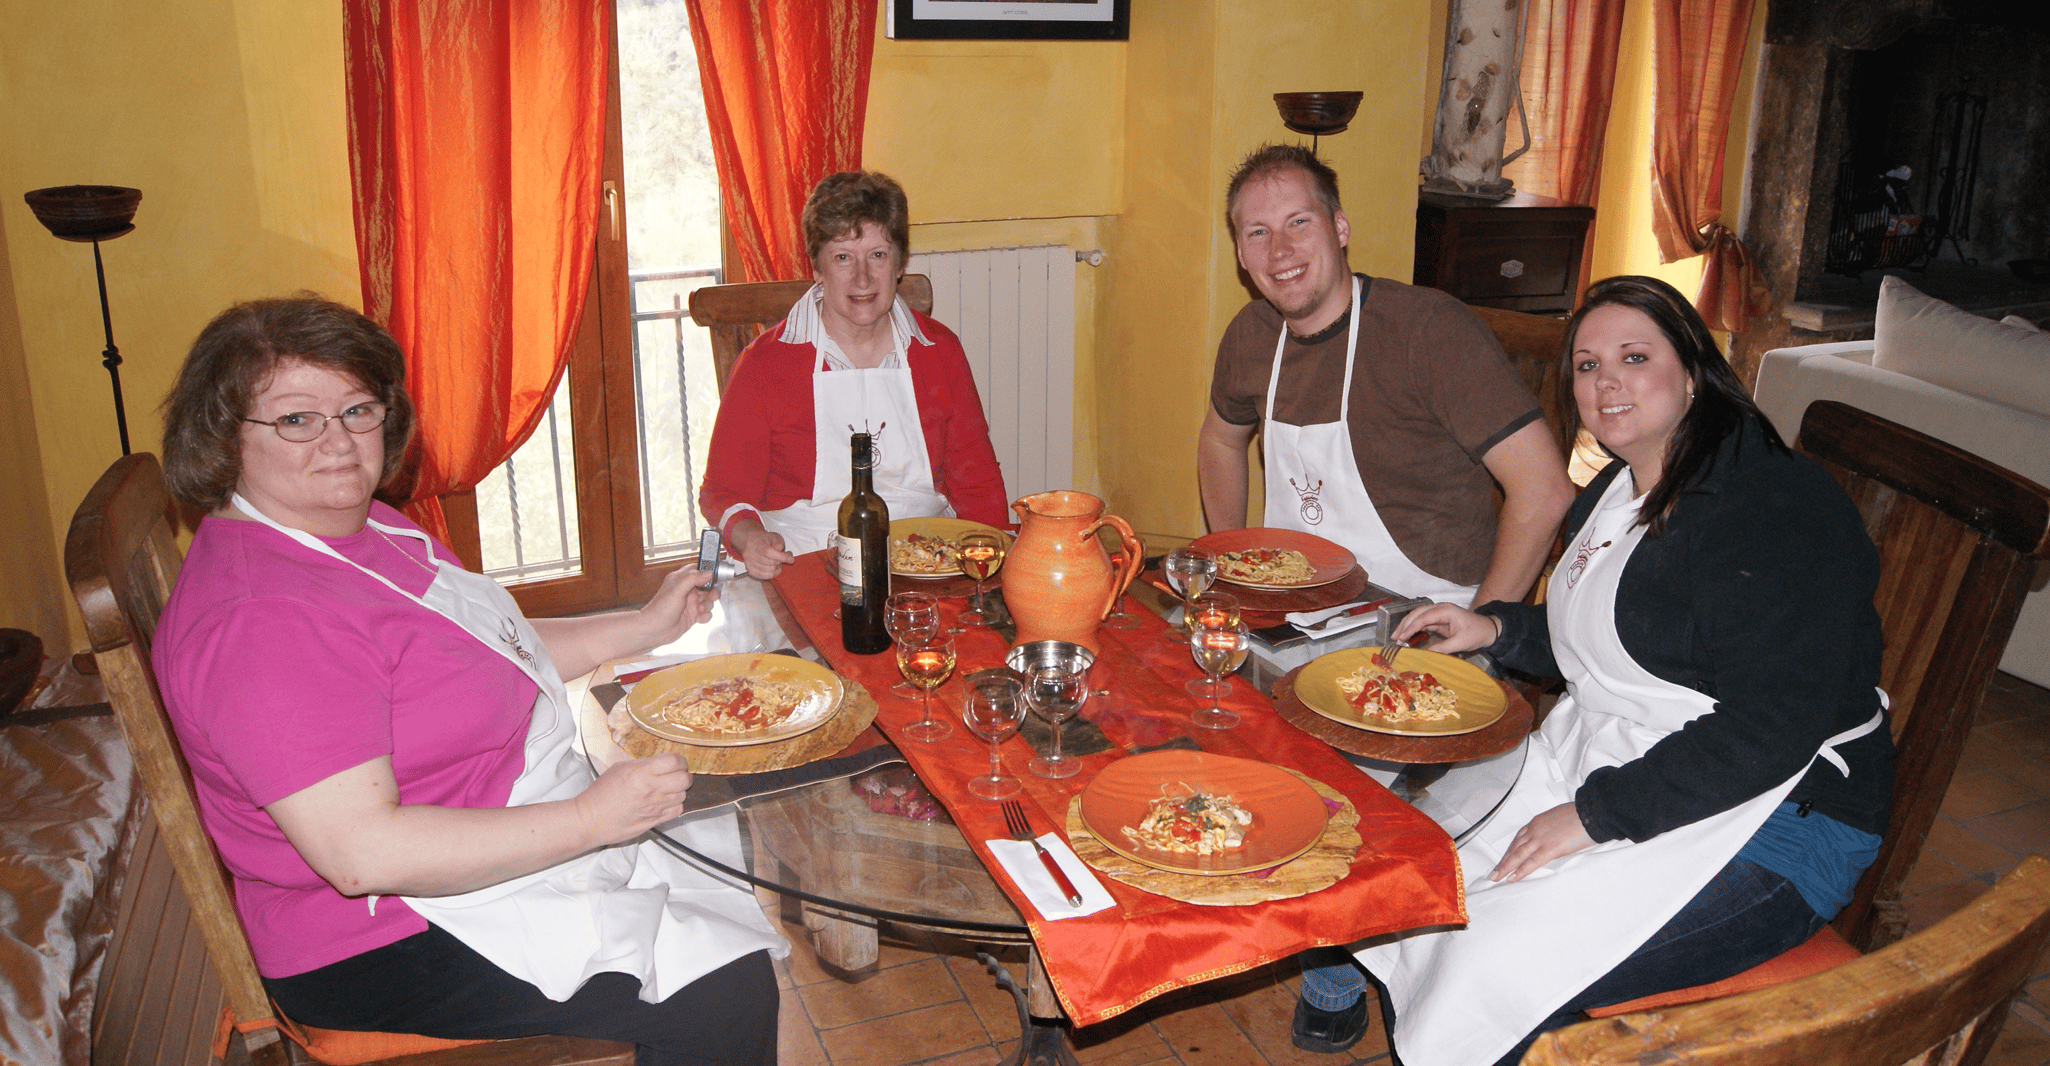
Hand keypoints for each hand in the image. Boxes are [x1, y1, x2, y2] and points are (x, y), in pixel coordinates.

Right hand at [574, 753, 692, 844]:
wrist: (591, 819)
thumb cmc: (601, 794)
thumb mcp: (620, 768)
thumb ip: (643, 765)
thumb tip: (659, 764)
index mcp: (642, 772)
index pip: (675, 761)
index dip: (679, 760)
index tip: (676, 762)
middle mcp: (652, 789)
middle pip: (684, 779)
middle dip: (683, 775)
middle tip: (676, 775)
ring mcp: (655, 806)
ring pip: (683, 795)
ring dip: (678, 791)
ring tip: (668, 789)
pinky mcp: (655, 820)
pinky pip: (678, 811)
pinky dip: (675, 805)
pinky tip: (665, 802)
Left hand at [636, 564, 719, 647]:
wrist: (654, 631)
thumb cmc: (660, 610)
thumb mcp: (676, 590)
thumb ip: (692, 579)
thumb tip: (708, 573)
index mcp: (681, 580)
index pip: (698, 570)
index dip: (708, 573)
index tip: (714, 578)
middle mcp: (686, 590)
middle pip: (707, 586)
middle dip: (712, 592)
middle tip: (711, 596)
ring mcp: (690, 603)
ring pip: (708, 600)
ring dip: (708, 605)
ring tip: (700, 610)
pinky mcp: (693, 615)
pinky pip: (706, 613)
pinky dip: (705, 616)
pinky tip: (698, 619)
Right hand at [727, 518, 794, 579]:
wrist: (750, 542)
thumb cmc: (762, 539)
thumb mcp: (772, 536)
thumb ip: (778, 542)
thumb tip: (780, 550)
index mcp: (756, 544)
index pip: (769, 552)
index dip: (782, 557)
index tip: (791, 559)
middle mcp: (750, 554)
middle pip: (771, 563)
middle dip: (781, 562)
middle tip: (784, 558)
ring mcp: (749, 564)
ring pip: (770, 571)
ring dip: (777, 568)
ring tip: (778, 562)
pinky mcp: (750, 571)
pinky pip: (765, 576)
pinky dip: (773, 573)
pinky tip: (774, 568)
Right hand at [1393, 602, 1501, 652]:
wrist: (1488, 629)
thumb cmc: (1477, 633)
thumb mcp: (1461, 643)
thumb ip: (1443, 648)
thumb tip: (1426, 654)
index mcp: (1446, 610)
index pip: (1423, 618)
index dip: (1411, 628)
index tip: (1401, 638)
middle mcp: (1440, 608)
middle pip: (1417, 613)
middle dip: (1404, 625)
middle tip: (1395, 638)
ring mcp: (1439, 613)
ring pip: (1417, 616)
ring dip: (1406, 625)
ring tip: (1396, 637)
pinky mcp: (1438, 619)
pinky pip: (1422, 622)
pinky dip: (1413, 628)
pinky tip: (1406, 636)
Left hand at [1489, 802, 1594, 882]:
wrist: (1592, 813)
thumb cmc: (1581, 815)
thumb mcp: (1559, 819)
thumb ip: (1551, 830)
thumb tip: (1551, 839)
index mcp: (1538, 822)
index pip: (1519, 838)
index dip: (1510, 849)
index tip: (1504, 858)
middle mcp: (1535, 829)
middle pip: (1515, 847)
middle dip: (1503, 860)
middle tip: (1494, 871)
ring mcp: (1541, 839)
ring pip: (1518, 855)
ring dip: (1505, 867)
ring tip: (1496, 877)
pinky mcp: (1550, 848)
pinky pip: (1531, 862)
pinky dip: (1520, 871)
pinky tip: (1512, 878)